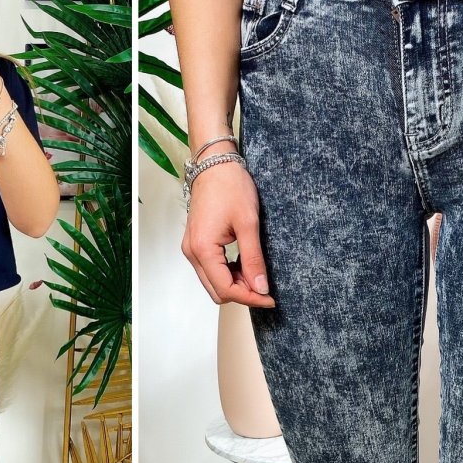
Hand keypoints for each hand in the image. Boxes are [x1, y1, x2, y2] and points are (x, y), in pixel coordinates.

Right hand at [182, 161, 275, 307]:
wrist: (215, 164)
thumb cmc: (230, 186)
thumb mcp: (248, 224)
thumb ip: (253, 259)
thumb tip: (260, 287)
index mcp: (203, 249)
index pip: (226, 289)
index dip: (250, 298)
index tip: (270, 298)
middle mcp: (192, 252)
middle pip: (217, 291)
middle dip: (242, 293)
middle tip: (266, 287)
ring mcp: (192, 249)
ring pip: (213, 283)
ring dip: (235, 284)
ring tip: (256, 273)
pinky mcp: (196, 244)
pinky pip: (211, 270)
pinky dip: (229, 273)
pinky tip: (244, 264)